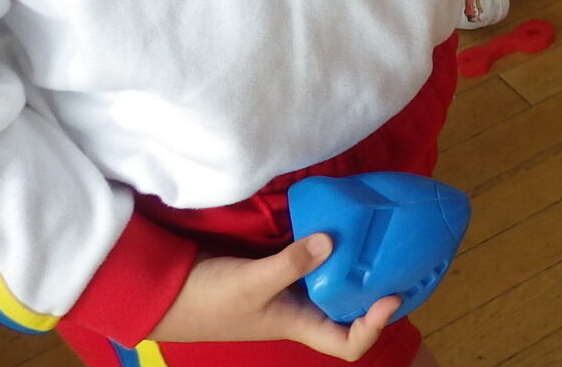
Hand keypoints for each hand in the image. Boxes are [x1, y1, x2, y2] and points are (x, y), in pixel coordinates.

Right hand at [150, 235, 397, 357]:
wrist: (164, 291)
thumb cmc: (208, 300)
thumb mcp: (252, 284)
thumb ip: (291, 264)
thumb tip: (331, 240)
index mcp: (299, 325)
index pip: (347, 343)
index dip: (374, 325)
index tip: (392, 294)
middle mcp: (300, 309)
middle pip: (348, 308)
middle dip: (373, 287)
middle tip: (397, 254)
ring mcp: (288, 286)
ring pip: (331, 279)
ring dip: (353, 261)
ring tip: (377, 232)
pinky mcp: (275, 263)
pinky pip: (310, 255)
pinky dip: (325, 241)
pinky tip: (336, 218)